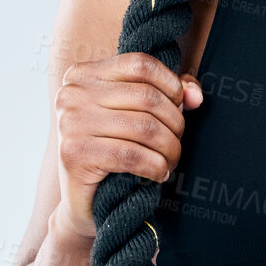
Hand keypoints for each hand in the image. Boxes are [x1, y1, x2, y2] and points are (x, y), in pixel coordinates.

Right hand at [54, 51, 203, 238]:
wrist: (83, 201)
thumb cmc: (114, 151)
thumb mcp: (136, 114)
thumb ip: (168, 94)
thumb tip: (195, 95)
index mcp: (84, 75)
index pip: (140, 63)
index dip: (171, 85)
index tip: (181, 108)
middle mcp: (73, 94)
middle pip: (147, 97)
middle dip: (174, 123)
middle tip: (176, 143)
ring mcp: (71, 123)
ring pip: (144, 127)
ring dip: (169, 148)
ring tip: (171, 161)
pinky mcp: (75, 154)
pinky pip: (132, 155)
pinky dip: (155, 166)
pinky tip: (159, 173)